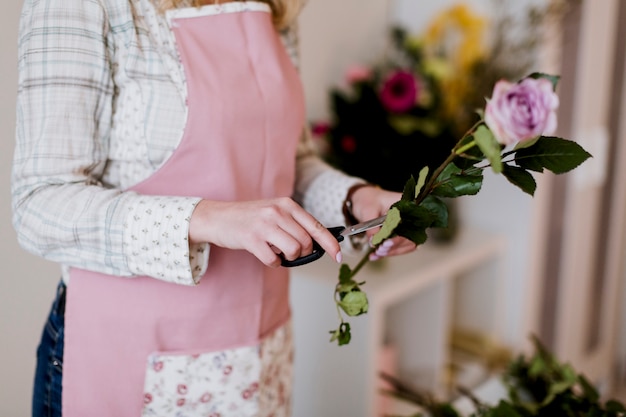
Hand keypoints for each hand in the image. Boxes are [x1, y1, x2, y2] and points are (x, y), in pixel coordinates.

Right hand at [189, 198, 341, 266]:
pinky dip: (273, 262)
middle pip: (306, 242)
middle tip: (291, 252)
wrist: (218, 217)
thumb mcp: (274, 212)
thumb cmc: (249, 218)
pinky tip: (266, 254)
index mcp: (287, 204)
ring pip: (293, 251)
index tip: (338, 256)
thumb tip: (320, 243)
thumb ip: (295, 223)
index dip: (330, 244)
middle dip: (303, 253)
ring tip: (277, 251)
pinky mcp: (252, 239)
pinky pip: (274, 260)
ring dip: (288, 257)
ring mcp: (264, 225)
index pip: (316, 227)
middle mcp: (277, 212)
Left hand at [349, 186, 417, 260]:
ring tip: (376, 253)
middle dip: (394, 247)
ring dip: (391, 252)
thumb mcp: (368, 211)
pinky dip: (387, 252)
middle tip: (380, 250)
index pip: (410, 226)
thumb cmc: (368, 200)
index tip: (386, 243)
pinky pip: (398, 247)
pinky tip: (375, 256)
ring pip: (405, 245)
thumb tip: (374, 243)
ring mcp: (407, 227)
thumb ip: (372, 227)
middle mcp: (410, 217)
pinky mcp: (400, 234)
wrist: (364, 200)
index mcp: (407, 207)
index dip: (399, 238)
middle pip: (410, 238)